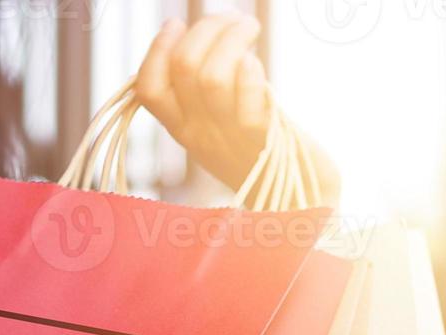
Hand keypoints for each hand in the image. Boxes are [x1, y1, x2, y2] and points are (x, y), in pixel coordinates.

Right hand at [135, 15, 340, 205]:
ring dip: (230, 38)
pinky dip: (250, 69)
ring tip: (248, 27)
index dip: (156, 50)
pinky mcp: (266, 137)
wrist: (297, 204)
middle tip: (230, 19)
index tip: (176, 24)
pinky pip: (249, 98)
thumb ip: (202, 92)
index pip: (147, 89)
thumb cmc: (260, 154)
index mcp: (183, 130)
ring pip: (212, 76)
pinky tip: (257, 59)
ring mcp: (231, 136)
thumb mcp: (218, 126)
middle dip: (205, 29)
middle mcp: (201, 134)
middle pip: (184, 68)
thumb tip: (198, 37)